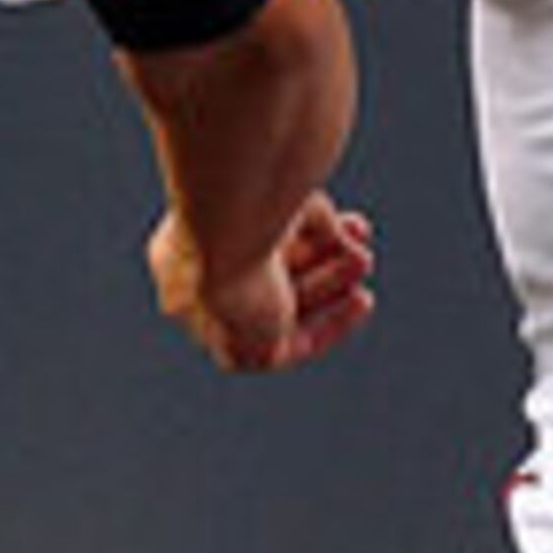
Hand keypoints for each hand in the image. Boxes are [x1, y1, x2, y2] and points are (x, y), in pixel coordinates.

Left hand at [149, 192, 377, 374]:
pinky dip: (331, 325)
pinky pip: (296, 343)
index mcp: (189, 242)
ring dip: (331, 282)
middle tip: (359, 238)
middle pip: (274, 275)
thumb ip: (305, 216)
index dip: (301, 232)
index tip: (337, 219)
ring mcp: (217, 323)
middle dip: (322, 254)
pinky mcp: (242, 354)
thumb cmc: (243, 199)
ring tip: (363, 261)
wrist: (221, 230)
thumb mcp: (279, 197)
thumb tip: (333, 231)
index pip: (252, 244)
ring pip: (287, 306)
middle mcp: (198, 286)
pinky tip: (361, 301)